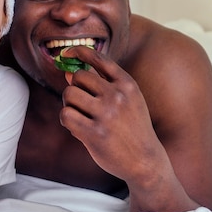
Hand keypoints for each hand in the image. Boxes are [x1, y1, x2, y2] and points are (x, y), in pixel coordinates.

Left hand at [58, 46, 167, 186]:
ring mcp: (106, 114)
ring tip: (80, 115)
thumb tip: (68, 72)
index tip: (66, 53)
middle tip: (81, 103)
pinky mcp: (95, 133)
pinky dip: (67, 119)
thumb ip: (101, 84)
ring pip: (69, 94)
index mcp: (127, 84)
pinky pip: (66, 115)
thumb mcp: (126, 100)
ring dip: (69, 104)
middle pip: (78, 76)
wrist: (145, 160)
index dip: (78, 51)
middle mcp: (117, 95)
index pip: (98, 58)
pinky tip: (77, 127)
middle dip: (74, 88)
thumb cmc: (131, 127)